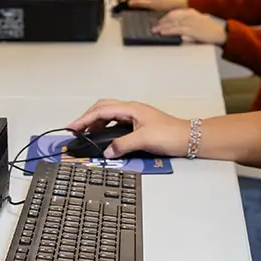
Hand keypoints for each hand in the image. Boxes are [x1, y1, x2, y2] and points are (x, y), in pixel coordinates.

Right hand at [68, 100, 191, 159]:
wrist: (188, 138)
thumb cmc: (171, 134)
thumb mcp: (143, 140)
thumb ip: (122, 145)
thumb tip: (106, 151)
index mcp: (131, 109)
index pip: (101, 111)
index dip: (84, 119)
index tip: (72, 127)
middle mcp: (131, 110)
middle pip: (102, 109)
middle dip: (87, 118)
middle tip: (76, 129)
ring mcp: (135, 116)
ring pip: (109, 115)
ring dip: (96, 123)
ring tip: (86, 134)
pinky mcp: (138, 125)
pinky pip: (116, 123)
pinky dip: (106, 128)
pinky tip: (104, 137)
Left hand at [155, 8, 226, 45]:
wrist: (220, 33)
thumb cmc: (210, 29)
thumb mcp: (198, 21)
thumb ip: (188, 22)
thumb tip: (177, 27)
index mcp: (191, 12)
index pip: (174, 12)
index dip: (165, 17)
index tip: (159, 21)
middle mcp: (189, 15)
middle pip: (171, 16)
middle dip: (161, 22)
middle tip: (154, 27)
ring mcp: (190, 22)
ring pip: (172, 23)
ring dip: (162, 27)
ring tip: (155, 31)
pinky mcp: (191, 30)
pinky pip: (176, 30)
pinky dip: (168, 31)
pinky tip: (163, 33)